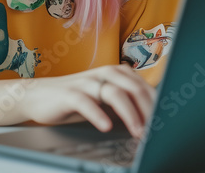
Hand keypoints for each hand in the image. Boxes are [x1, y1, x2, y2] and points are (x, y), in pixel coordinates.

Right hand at [20, 65, 155, 137]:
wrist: (38, 96)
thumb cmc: (76, 99)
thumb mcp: (104, 100)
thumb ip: (125, 102)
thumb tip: (152, 118)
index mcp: (115, 72)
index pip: (142, 85)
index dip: (156, 103)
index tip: (165, 121)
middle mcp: (103, 73)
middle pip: (132, 87)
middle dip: (147, 109)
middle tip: (155, 129)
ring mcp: (86, 82)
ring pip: (114, 92)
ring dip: (129, 113)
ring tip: (137, 131)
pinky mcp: (69, 94)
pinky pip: (86, 101)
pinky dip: (98, 114)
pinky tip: (106, 126)